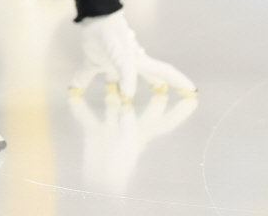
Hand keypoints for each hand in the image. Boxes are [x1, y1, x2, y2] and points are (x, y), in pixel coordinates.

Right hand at [69, 84, 197, 194]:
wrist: (96, 185)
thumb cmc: (115, 169)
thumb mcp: (126, 146)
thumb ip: (128, 127)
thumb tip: (127, 108)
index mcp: (143, 135)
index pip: (166, 122)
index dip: (180, 111)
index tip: (193, 96)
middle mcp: (130, 131)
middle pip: (147, 113)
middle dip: (155, 100)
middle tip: (162, 85)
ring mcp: (112, 132)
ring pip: (116, 108)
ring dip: (115, 96)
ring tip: (112, 82)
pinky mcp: (95, 134)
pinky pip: (88, 117)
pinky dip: (80, 107)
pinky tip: (74, 96)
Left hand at [71, 9, 196, 99]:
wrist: (95, 16)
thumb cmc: (112, 35)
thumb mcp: (121, 57)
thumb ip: (126, 76)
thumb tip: (128, 97)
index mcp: (139, 62)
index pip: (164, 72)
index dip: (178, 81)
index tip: (192, 91)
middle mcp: (128, 62)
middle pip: (145, 76)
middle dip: (153, 86)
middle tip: (161, 97)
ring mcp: (111, 60)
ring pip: (117, 79)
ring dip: (117, 90)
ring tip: (119, 99)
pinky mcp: (93, 58)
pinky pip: (88, 74)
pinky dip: (80, 82)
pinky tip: (73, 90)